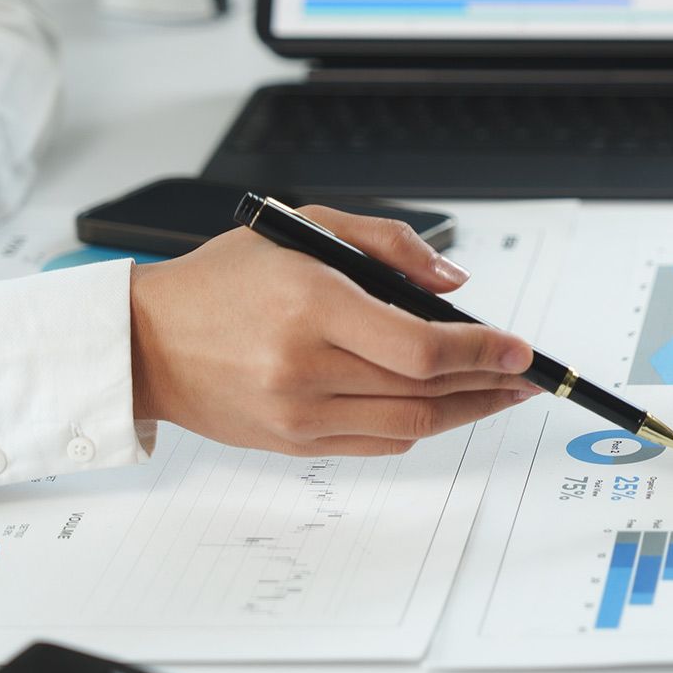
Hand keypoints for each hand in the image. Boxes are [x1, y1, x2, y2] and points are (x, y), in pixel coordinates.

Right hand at [130, 207, 537, 456]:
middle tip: (528, 376)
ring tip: (501, 395)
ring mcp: (298, 414)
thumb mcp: (303, 228)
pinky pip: (378, 442)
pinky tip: (446, 407)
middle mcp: (305, 368)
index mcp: (312, 306)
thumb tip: (455, 284)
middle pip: (427, 392)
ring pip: (411, 425)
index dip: (483, 352)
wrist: (145, 343)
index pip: (422, 347)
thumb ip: (388, 245)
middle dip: (490, 385)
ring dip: (467, 412)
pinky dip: (421, 426)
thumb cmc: (224, 280)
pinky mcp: (293, 444)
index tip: (521, 349)